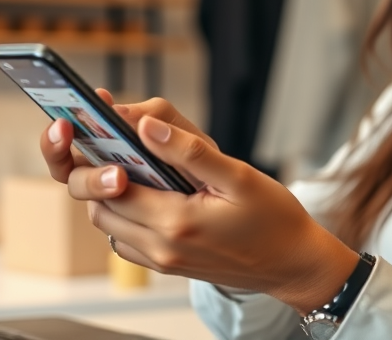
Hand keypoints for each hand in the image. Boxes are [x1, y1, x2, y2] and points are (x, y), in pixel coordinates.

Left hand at [38, 92, 359, 313]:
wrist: (293, 263)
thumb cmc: (274, 219)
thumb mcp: (238, 175)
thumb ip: (189, 151)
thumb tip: (146, 126)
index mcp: (176, 222)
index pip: (112, 186)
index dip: (99, 155)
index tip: (97, 128)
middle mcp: (162, 248)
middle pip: (101, 207)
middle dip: (98, 173)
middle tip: (108, 140)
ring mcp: (163, 261)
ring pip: (109, 225)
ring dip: (109, 194)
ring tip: (127, 162)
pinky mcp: (167, 266)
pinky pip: (125, 241)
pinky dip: (123, 215)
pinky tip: (145, 192)